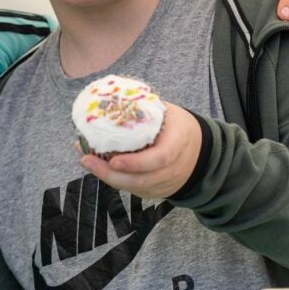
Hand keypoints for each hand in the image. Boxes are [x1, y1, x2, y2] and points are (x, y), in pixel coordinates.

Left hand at [79, 103, 201, 199]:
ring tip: (87, 161)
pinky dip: (114, 180)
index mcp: (178, 145)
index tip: (114, 160)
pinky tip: (97, 168)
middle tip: (88, 160)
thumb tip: (113, 98)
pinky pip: (133, 189)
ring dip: (107, 177)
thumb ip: (146, 110)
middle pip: (141, 179)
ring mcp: (164, 184)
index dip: (135, 163)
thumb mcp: (170, 113)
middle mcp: (172, 169)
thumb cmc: (180, 128)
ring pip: (134, 187)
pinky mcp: (155, 191)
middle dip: (111, 174)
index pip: (159, 159)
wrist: (201, 153)